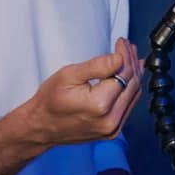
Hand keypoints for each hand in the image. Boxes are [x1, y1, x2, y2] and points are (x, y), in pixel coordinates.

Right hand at [24, 38, 144, 146]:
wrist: (40, 127)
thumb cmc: (50, 101)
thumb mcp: (69, 75)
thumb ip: (97, 66)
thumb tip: (120, 58)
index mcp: (100, 104)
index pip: (124, 73)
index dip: (125, 54)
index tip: (122, 42)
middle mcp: (110, 119)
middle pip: (132, 84)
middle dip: (131, 61)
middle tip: (127, 46)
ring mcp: (113, 128)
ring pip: (134, 95)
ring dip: (134, 74)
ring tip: (131, 57)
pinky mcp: (113, 131)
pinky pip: (129, 106)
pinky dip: (130, 89)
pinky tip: (129, 76)